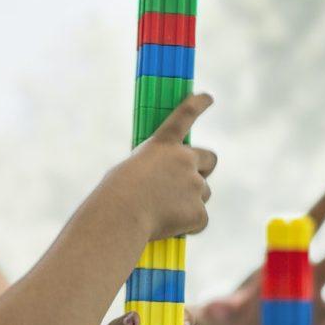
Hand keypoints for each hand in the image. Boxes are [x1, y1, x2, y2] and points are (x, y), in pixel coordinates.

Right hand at [111, 93, 217, 239]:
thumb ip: (154, 171)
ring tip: (163, 212)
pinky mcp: (198, 211)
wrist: (120, 216)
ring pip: (203, 193)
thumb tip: (163, 191)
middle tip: (190, 182)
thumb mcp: (131, 171)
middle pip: (210, 160)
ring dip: (190, 201)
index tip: (207, 97)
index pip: (184, 115)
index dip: (197, 104)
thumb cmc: (115, 196)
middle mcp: (184, 160)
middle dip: (203, 169)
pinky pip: (200, 219)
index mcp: (163, 144)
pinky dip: (188, 225)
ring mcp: (195, 185)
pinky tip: (168, 227)